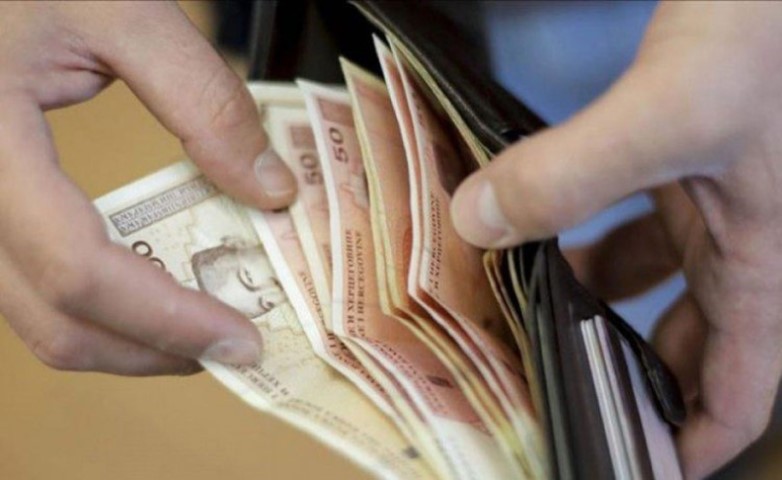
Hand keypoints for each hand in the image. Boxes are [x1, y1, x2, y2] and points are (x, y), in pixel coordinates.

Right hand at [0, 2, 295, 375]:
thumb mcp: (123, 11)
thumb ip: (203, 97)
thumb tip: (272, 190)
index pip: (76, 266)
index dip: (165, 318)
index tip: (240, 337)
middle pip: (52, 319)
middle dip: (151, 351)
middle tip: (232, 346)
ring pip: (37, 316)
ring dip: (127, 339)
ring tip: (201, 326)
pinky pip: (33, 284)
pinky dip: (100, 307)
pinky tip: (153, 289)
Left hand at [452, 2, 781, 477]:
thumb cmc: (769, 35)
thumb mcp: (672, 115)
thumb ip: (573, 172)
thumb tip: (478, 221)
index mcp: (761, 265)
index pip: (741, 394)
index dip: (692, 443)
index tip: (634, 463)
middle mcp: (743, 243)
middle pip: (690, 346)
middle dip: (628, 372)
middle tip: (557, 387)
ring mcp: (716, 200)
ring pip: (656, 280)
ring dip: (594, 300)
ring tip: (527, 313)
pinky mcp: (687, 160)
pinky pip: (637, 218)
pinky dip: (590, 232)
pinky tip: (540, 228)